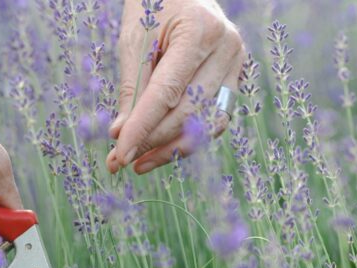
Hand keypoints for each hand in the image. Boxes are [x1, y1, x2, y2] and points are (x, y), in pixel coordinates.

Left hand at [107, 0, 245, 174]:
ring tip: (140, 162)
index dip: (142, 127)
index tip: (119, 154)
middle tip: (121, 161)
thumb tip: (120, 135)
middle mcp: (227, 47)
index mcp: (200, 30)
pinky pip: (215, 117)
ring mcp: (237, 62)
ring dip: (172, 147)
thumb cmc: (152, 6)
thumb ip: (131, 88)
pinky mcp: (236, 76)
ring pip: (207, 122)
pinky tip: (162, 147)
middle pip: (189, 111)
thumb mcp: (134, 40)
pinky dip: (188, 136)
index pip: (167, 92)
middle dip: (153, 141)